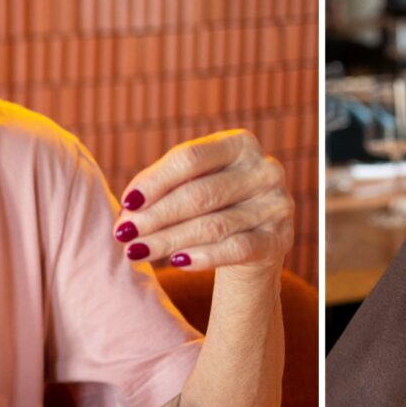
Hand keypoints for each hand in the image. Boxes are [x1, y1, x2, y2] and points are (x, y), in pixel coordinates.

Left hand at [118, 129, 291, 271]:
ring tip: (136, 251)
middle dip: (156, 216)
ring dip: (168, 240)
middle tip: (124, 233)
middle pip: (200, 194)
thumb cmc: (212, 203)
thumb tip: (129, 208)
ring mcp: (277, 204)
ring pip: (214, 225)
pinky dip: (202, 257)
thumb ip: (164, 185)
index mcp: (241, 144)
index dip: (155, 181)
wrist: (254, 238)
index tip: (126, 203)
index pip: (191, 159)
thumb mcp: (192, 182)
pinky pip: (236, 249)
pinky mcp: (281, 238)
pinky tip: (175, 262)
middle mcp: (266, 169)